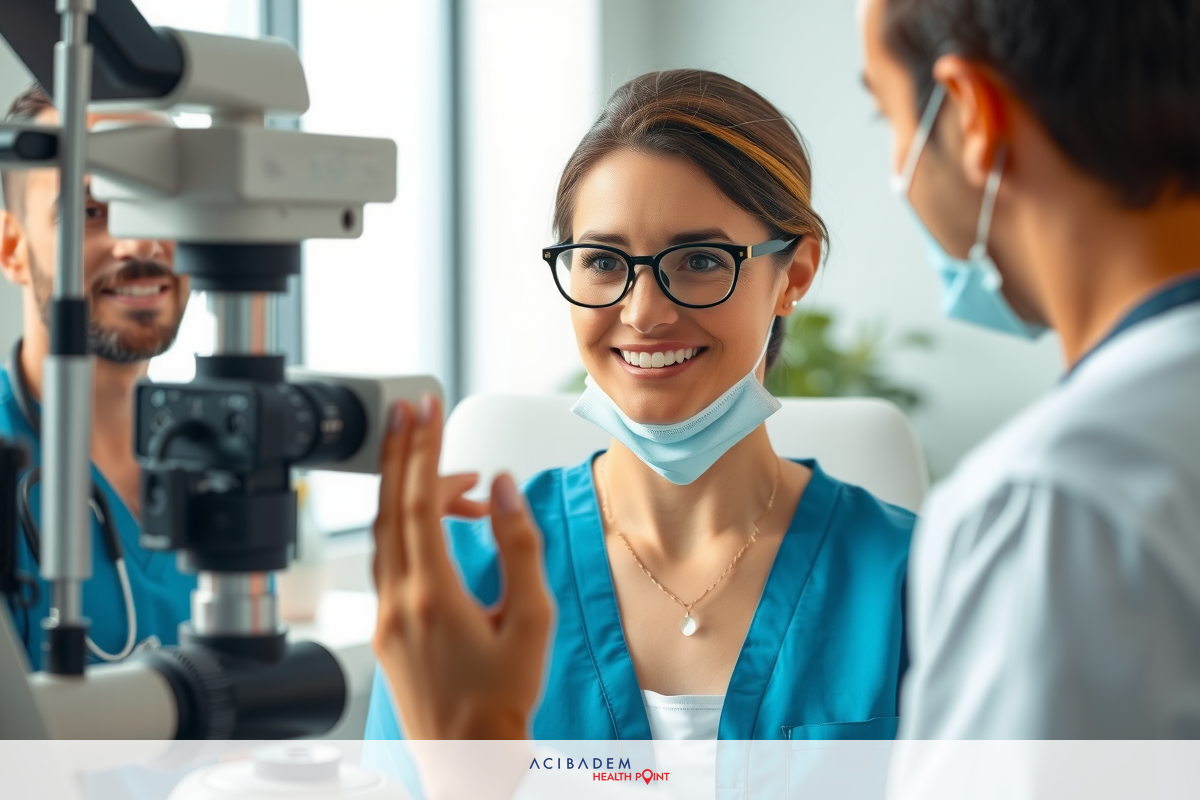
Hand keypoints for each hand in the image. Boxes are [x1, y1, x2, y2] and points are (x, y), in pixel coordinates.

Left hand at [371, 392, 552, 739]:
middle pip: (390, 505)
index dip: (423, 447)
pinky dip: (409, 528)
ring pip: (385, 532)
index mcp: (432, 594)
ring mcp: (384, 615)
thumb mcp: (532, 618)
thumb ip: (518, 545)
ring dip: (407, 490)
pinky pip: (389, 559)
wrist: (468, 757)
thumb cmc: (504, 698)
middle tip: (412, 408)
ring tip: (454, 474)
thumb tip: (504, 487)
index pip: (419, 500)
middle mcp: (397, 600)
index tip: (427, 407)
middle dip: (401, 451)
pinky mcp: (384, 628)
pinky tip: (440, 525)